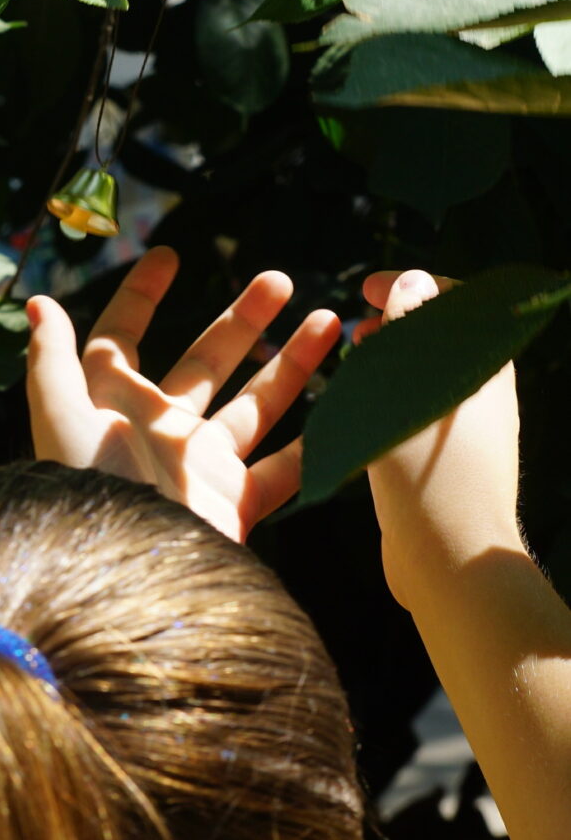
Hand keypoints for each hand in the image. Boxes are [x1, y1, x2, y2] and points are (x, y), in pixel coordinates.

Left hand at [25, 246, 340, 542]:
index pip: (122, 339)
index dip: (139, 296)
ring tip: (329, 320)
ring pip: (254, 404)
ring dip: (291, 363)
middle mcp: (158, 430)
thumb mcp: (61, 417)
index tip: (169, 256)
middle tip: (280, 279)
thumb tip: (39, 303)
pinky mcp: (232, 502)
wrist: (132, 576)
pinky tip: (346, 404)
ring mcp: (199, 465)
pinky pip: (282, 469)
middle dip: (242, 319)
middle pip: (205, 361)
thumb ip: (51, 360)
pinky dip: (314, 440)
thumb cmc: (92, 489)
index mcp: (113, 405)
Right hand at [360, 269, 521, 604]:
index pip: (457, 302)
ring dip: (389, 358)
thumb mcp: (408, 389)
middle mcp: (482, 393)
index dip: (412, 286)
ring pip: (426, 374)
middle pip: (440, 338)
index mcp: (485, 368)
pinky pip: (417, 408)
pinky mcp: (447, 460)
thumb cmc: (428, 468)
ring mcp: (467, 429)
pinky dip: (389, 394)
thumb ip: (409, 328)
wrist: (450, 557)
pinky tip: (360, 405)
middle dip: (396, 321)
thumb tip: (414, 282)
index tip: (367, 288)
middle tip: (358, 325)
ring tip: (354, 357)